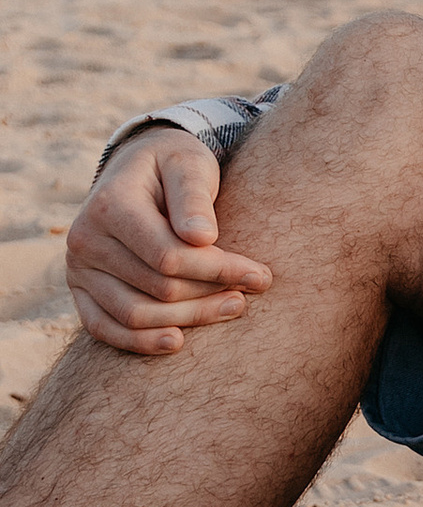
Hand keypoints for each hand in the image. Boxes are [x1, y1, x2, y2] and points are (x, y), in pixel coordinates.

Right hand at [64, 129, 271, 356]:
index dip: (218, 270)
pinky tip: (177, 341)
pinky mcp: (80, 290)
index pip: (169, 255)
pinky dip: (139, 341)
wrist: (137, 169)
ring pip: (135, 314)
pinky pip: (104, 328)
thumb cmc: (173, 165)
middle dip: (210, 294)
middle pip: (157, 287)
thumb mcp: (189, 164)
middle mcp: (84, 239)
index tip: (260, 274)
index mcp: (110, 205)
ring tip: (233, 306)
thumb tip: (203, 237)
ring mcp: (78, 268)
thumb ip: (194, 197)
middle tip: (252, 291)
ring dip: (188, 319)